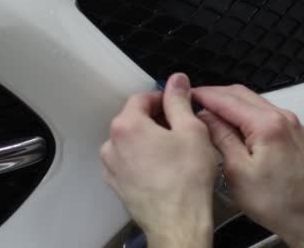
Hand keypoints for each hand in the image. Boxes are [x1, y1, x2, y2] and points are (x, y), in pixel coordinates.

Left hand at [100, 73, 216, 247]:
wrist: (178, 222)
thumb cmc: (186, 180)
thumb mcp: (191, 130)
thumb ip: (180, 101)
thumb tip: (177, 81)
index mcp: (128, 126)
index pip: (142, 98)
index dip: (163, 98)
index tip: (178, 104)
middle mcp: (112, 144)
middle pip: (134, 119)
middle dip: (157, 119)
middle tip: (182, 129)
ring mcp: (112, 166)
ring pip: (131, 141)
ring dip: (150, 139)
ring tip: (175, 152)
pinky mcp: (117, 184)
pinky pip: (129, 161)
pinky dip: (143, 159)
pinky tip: (164, 168)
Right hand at [193, 85, 303, 247]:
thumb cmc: (275, 202)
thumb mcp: (237, 171)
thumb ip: (220, 137)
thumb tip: (206, 117)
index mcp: (268, 125)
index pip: (228, 99)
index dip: (204, 95)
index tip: (187, 95)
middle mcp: (283, 118)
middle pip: (241, 94)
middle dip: (216, 95)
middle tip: (194, 102)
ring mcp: (291, 124)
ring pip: (253, 101)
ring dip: (230, 104)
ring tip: (209, 114)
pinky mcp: (293, 132)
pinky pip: (265, 112)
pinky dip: (246, 113)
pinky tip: (233, 125)